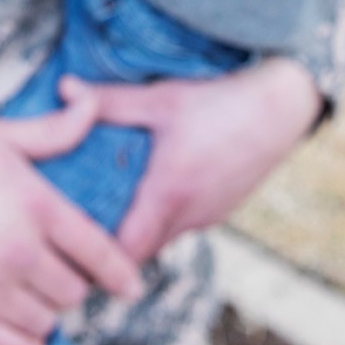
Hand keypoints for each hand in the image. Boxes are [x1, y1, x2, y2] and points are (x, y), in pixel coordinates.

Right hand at [0, 107, 142, 344]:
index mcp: (34, 205)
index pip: (97, 249)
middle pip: (74, 291)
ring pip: (47, 322)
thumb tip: (91, 107)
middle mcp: (18, 252)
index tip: (130, 286)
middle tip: (55, 274)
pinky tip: (15, 326)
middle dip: (71, 283)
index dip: (119, 272)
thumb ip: (52, 130)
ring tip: (30, 296)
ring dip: (44, 312)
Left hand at [58, 57, 322, 261]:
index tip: (69, 240)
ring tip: (115, 202)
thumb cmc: (219, 102)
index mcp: (166, 195)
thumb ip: (109, 100)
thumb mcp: (161, 98)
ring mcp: (209, 216)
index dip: (94, 256)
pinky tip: (157, 187)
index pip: (123, 255)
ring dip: (142, 227)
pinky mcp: (223, 208)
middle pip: (141, 251)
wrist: (281, 107)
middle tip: (82, 222)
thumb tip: (62, 89)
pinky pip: (185, 224)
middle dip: (113, 242)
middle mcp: (188, 217)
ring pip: (164, 238)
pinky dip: (167, 216)